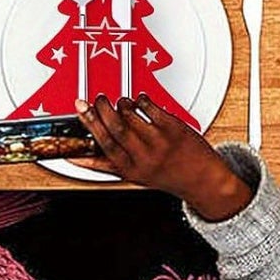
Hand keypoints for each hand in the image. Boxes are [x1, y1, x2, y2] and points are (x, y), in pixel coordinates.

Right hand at [75, 95, 251, 221]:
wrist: (203, 180)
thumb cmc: (166, 176)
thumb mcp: (133, 176)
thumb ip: (105, 164)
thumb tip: (76, 159)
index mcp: (132, 169)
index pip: (105, 143)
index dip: (90, 123)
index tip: (80, 109)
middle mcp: (145, 156)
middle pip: (116, 126)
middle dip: (101, 108)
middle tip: (97, 99)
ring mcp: (160, 141)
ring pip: (131, 114)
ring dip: (121, 104)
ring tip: (120, 103)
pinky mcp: (173, 127)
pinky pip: (150, 106)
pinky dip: (140, 99)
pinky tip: (139, 101)